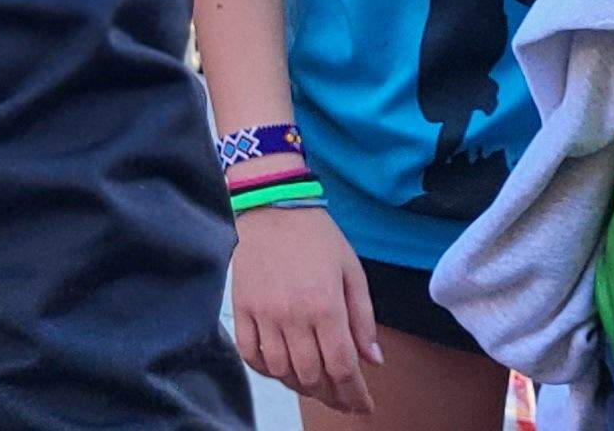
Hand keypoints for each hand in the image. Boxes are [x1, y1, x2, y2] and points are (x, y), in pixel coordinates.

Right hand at [231, 199, 382, 412]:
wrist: (271, 207)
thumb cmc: (317, 237)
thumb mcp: (352, 272)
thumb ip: (363, 318)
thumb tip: (372, 360)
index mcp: (326, 306)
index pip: (342, 367)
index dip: (354, 394)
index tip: (363, 407)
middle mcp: (293, 316)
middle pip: (312, 376)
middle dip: (331, 395)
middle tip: (342, 399)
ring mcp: (263, 315)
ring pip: (281, 371)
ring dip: (300, 385)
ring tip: (314, 384)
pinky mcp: (242, 310)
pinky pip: (251, 354)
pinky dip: (266, 370)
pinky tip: (281, 369)